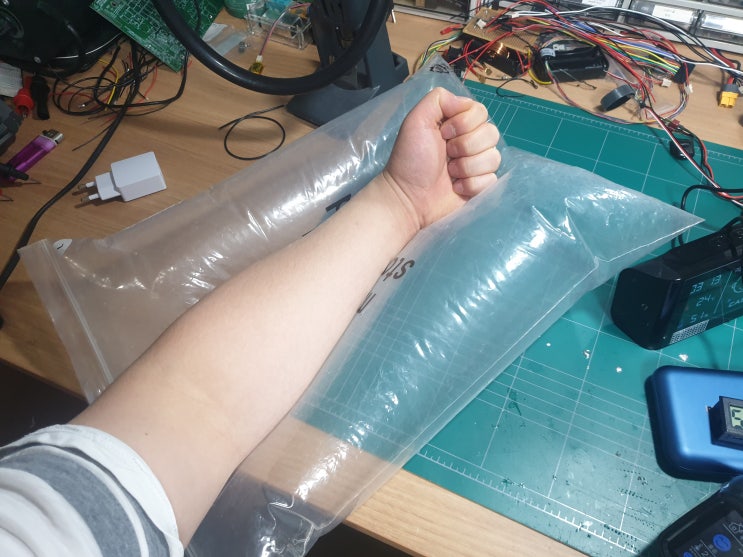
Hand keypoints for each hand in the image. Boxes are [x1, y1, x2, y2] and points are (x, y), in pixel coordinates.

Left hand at [382, 87, 500, 229]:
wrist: (408, 197)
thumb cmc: (410, 159)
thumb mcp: (416, 120)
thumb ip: (439, 100)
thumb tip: (466, 102)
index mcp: (457, 123)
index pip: (481, 112)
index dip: (465, 123)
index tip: (444, 134)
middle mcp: (470, 141)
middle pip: (492, 133)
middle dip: (466, 146)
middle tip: (446, 155)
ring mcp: (476, 164)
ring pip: (494, 157)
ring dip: (467, 166)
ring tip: (449, 173)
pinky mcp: (480, 186)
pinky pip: (491, 179)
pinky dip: (472, 184)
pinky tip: (456, 187)